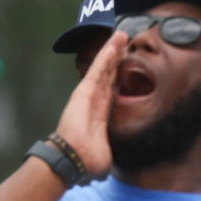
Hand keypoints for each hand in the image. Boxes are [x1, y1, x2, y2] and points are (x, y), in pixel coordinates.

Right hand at [52, 31, 125, 177]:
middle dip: (117, 58)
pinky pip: (99, 69)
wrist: (74, 158)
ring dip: (113, 50)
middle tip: (125, 42)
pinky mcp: (86, 90)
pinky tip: (114, 43)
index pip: (111, 90)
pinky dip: (107, 55)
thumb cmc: (88, 159)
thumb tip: (108, 165)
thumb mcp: (105, 152)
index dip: (118, 76)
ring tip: (122, 35)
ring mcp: (89, 93)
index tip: (126, 64)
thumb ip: (108, 150)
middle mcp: (94, 100)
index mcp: (100, 113)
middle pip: (109, 74)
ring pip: (104, 67)